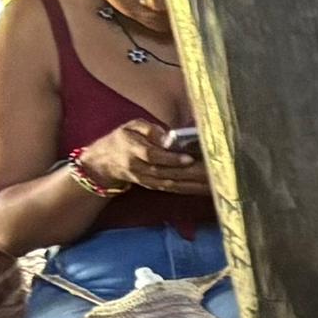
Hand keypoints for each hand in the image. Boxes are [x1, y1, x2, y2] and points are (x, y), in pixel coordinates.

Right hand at [70, 117, 205, 195]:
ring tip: (214, 182)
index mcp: (132, 149)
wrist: (104, 162)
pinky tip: (206, 189)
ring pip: (171, 184)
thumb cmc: (122, 139)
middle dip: (190, 174)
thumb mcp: (131, 127)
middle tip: (212, 172)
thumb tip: (168, 137)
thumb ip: (149, 129)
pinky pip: (172, 189)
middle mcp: (138, 168)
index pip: (153, 156)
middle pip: (165, 173)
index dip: (170, 159)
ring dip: (193, 185)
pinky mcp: (152, 186)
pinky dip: (189, 190)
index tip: (188, 158)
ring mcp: (145, 180)